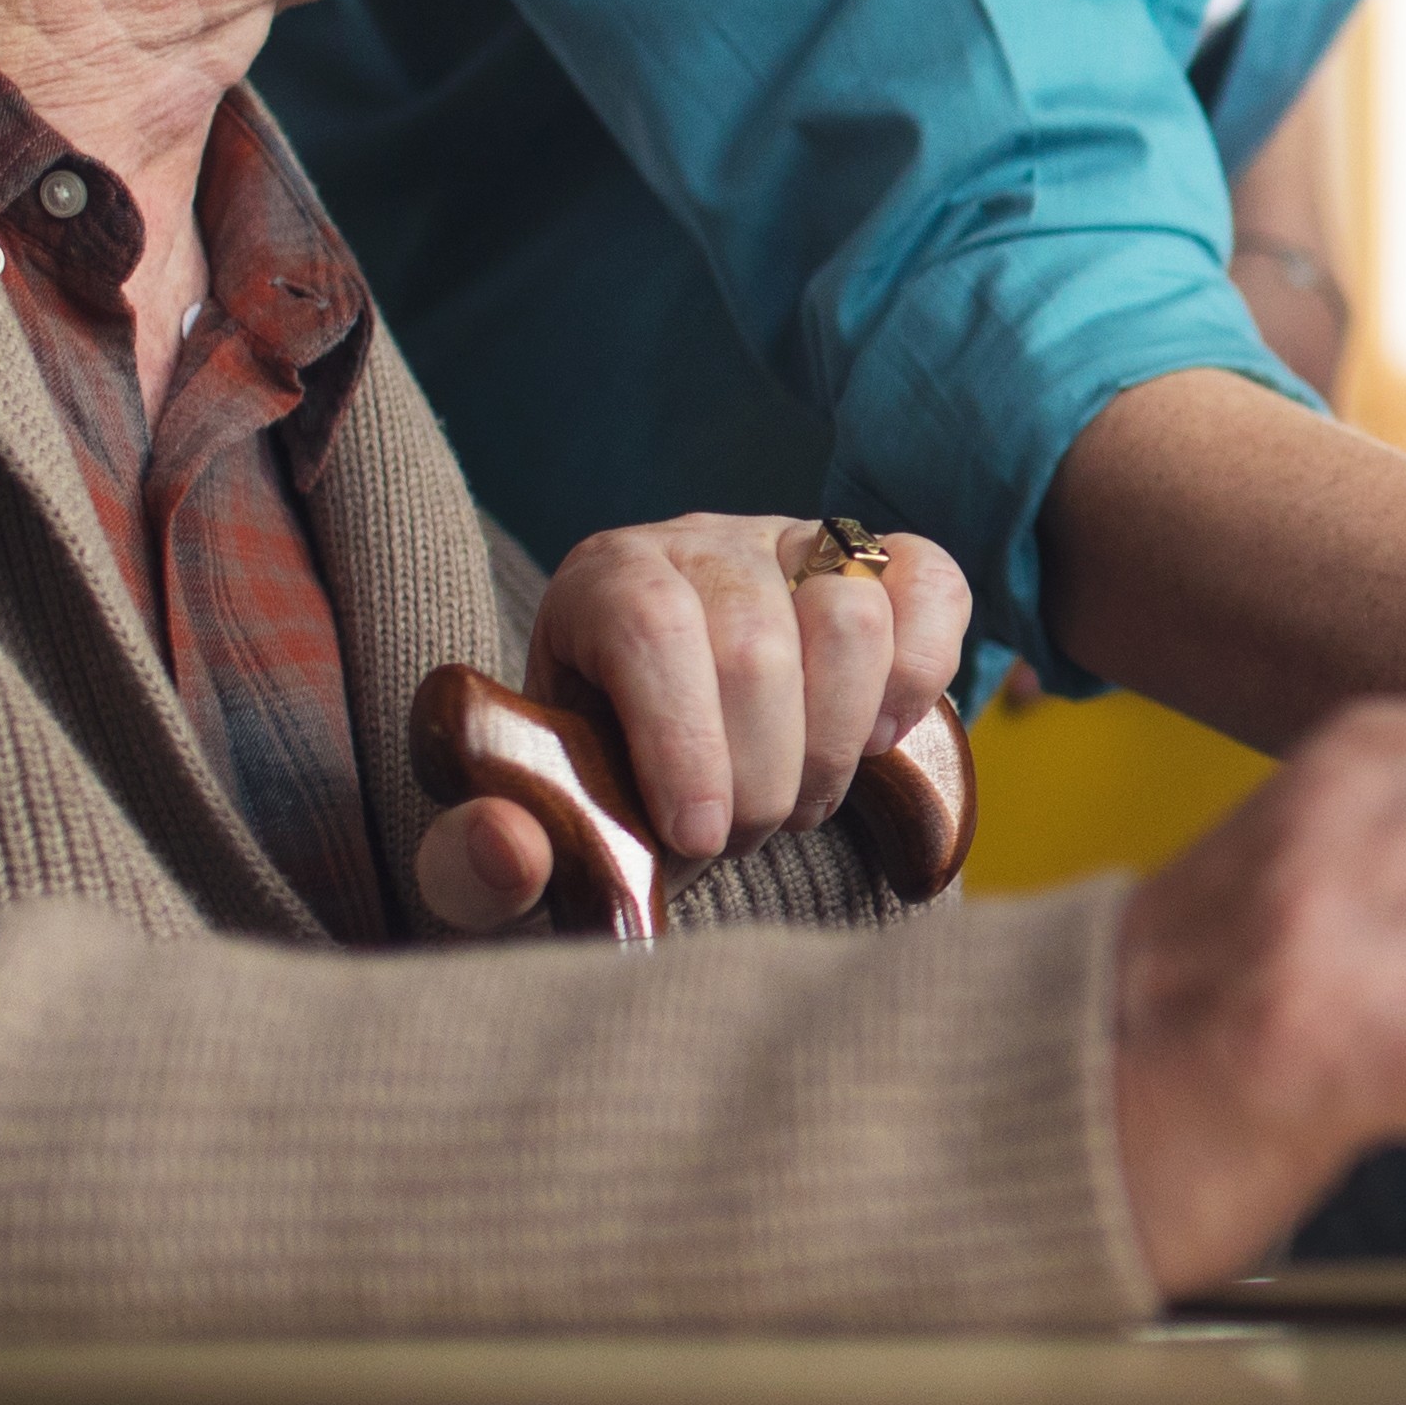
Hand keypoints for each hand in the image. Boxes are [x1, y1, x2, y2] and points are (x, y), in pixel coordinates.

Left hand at [520, 510, 974, 860]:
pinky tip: (878, 739)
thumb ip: (477, 862)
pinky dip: (920, 672)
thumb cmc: (595, 800)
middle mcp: (699, 544)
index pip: (649, 626)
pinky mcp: (878, 561)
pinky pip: (928, 583)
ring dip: (837, 742)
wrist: (671, 768)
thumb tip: (508, 850)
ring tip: (799, 800)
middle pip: (755, 641)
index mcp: (600, 584)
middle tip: (740, 839)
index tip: (697, 836)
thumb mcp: (523, 834)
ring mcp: (797, 542)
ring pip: (850, 614)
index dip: (681, 738)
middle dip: (760, 775)